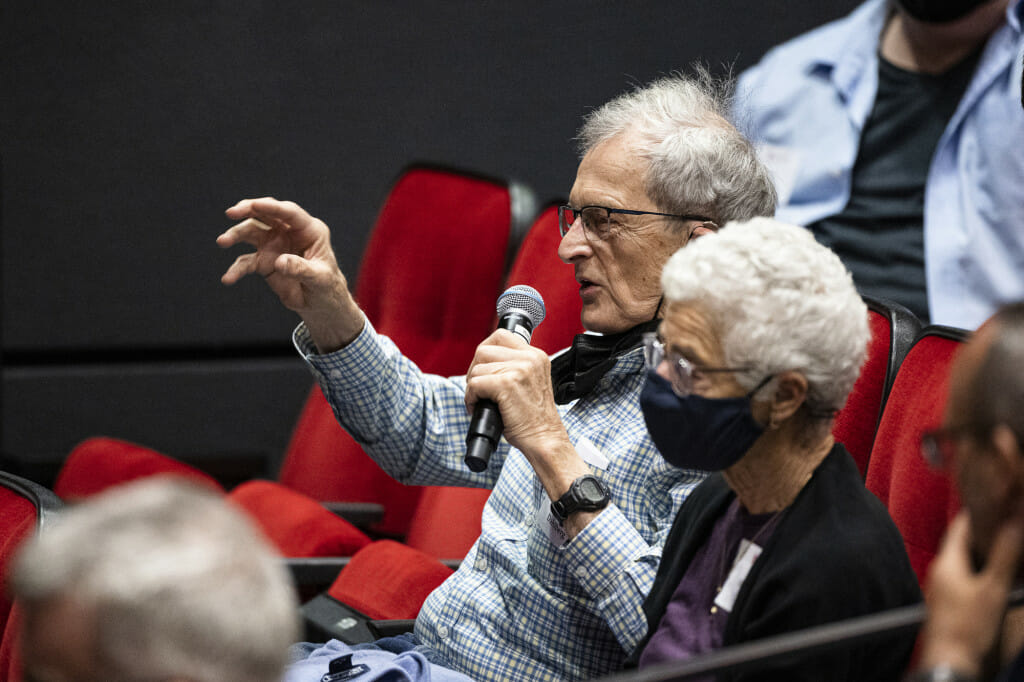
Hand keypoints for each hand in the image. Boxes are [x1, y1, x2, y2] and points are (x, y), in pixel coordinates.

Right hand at [218, 197, 362, 351]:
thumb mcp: (319, 278)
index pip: (289, 213)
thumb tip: (279, 262)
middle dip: (248, 210)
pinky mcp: (263, 261)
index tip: (254, 205)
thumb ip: (301, 269)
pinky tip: (228, 279)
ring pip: (251, 232)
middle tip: (231, 212)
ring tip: (222, 241)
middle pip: (266, 214)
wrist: (319, 303)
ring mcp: (274, 244)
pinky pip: (246, 261)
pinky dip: (236, 269)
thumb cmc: (326, 286)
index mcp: (309, 230)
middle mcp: (289, 232)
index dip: (271, 207)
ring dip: (236, 235)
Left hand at [464, 330, 589, 500]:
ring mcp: (519, 369)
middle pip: (483, 350)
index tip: (484, 371)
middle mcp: (530, 358)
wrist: (545, 439)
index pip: (500, 336)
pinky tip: (479, 408)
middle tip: (479, 390)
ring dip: (472, 387)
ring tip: (482, 402)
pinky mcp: (507, 384)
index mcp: (536, 355)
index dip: (485, 353)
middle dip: (475, 370)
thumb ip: (514, 367)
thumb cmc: (533, 418)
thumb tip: (482, 361)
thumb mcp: (529, 382)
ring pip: (477, 368)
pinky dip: (471, 398)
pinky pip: (474, 384)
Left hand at [918, 511, 1023, 676]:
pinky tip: (994, 581)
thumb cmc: (968, 625)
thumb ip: (1005, 556)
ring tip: (1004, 551)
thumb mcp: (993, 588)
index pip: (959, 527)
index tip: (993, 503)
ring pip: (963, 562)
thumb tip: (1014, 525)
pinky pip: (963, 579)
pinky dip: (979, 573)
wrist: (949, 659)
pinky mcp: (946, 602)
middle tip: (1003, 526)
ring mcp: (941, 587)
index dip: (977, 514)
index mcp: (947, 561)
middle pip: (961, 544)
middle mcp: (940, 571)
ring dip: (982, 555)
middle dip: (982, 535)